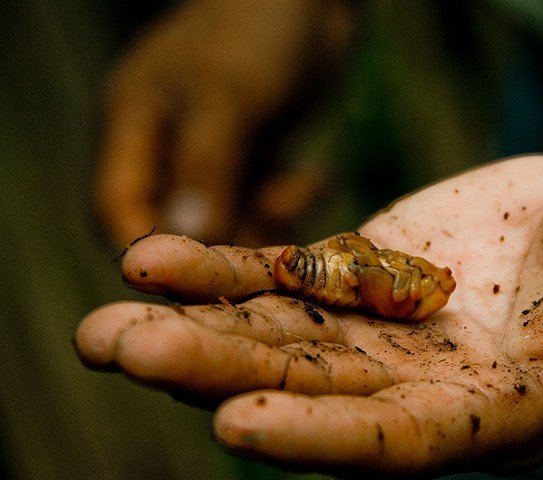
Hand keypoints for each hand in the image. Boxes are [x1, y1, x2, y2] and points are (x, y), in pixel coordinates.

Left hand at [75, 155, 542, 479]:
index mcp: (501, 410)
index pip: (408, 438)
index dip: (329, 433)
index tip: (238, 423)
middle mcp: (427, 386)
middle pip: (316, 390)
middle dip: (222, 377)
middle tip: (125, 354)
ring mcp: (385, 333)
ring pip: (279, 338)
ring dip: (193, 331)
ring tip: (106, 327)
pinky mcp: (362, 277)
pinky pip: (282, 280)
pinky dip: (221, 273)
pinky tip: (154, 261)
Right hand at [95, 0, 352, 245]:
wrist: (312, 1)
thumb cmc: (258, 28)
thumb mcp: (229, 94)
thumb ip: (206, 164)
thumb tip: (186, 236)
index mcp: (135, 122)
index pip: (116, 205)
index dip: (148, 246)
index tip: (196, 276)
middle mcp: (166, 145)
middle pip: (174, 225)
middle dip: (221, 240)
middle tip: (267, 252)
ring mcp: (210, 153)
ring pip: (224, 221)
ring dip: (264, 220)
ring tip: (300, 189)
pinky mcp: (250, 157)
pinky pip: (261, 205)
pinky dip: (288, 202)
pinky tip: (314, 177)